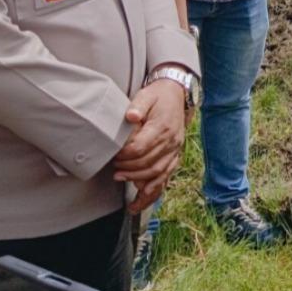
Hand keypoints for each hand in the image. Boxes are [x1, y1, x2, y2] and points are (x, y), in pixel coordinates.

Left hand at [112, 79, 187, 209]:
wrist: (177, 95)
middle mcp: (171, 141)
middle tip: (114, 170)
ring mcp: (174, 149)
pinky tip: (144, 195)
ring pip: (158, 172)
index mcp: (162, 128)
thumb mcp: (146, 95)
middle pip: (148, 163)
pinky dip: (155, 187)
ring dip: (139, 179)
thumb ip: (138, 106)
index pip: (141, 148)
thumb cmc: (158, 96)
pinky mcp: (175, 154)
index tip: (114, 156)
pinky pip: (167, 174)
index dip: (125, 155)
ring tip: (122, 180)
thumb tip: (131, 116)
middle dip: (128, 169)